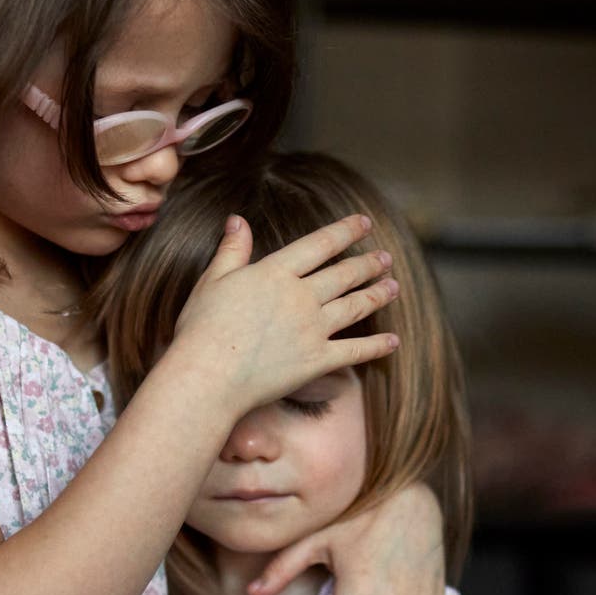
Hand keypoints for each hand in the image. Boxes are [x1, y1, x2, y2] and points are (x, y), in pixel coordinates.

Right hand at [169, 214, 400, 416]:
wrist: (208, 374)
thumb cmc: (201, 328)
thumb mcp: (212, 280)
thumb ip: (232, 249)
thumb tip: (239, 219)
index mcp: (276, 272)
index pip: (319, 244)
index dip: (345, 231)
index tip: (363, 223)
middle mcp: (301, 296)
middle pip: (343, 275)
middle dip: (368, 263)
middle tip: (385, 257)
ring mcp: (312, 329)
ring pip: (355, 306)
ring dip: (377, 295)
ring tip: (394, 286)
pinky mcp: (317, 361)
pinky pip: (355, 351)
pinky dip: (377, 346)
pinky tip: (394, 340)